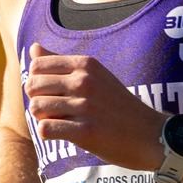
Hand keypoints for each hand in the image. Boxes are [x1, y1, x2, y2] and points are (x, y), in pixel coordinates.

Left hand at [24, 43, 165, 171]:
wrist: (150, 134)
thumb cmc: (118, 105)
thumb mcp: (95, 75)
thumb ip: (61, 62)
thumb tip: (33, 48)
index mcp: (86, 64)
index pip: (37, 65)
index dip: (36, 80)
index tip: (49, 92)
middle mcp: (84, 81)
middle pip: (32, 85)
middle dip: (36, 99)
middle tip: (51, 110)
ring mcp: (85, 106)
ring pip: (36, 107)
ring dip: (42, 118)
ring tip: (58, 122)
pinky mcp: (85, 132)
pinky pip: (45, 129)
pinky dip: (48, 134)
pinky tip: (63, 134)